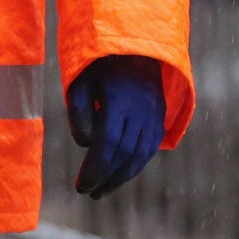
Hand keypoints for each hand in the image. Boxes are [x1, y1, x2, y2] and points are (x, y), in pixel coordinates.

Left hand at [66, 55, 164, 199]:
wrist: (134, 46)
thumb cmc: (99, 66)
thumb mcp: (80, 82)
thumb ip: (78, 112)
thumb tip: (86, 144)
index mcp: (119, 98)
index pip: (108, 142)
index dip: (95, 168)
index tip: (81, 186)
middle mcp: (141, 108)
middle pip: (124, 153)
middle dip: (105, 177)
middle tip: (88, 192)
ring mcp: (154, 113)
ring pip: (141, 154)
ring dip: (121, 177)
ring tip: (102, 191)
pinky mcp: (159, 116)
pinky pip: (150, 147)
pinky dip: (135, 165)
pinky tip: (120, 175)